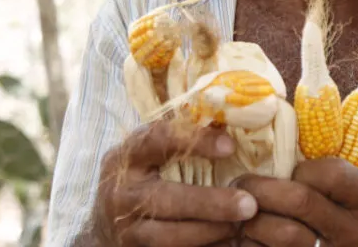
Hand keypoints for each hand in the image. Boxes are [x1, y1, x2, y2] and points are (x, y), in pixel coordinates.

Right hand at [85, 120, 258, 246]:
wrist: (108, 221)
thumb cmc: (143, 176)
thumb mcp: (150, 154)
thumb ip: (182, 139)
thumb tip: (234, 122)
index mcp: (127, 156)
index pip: (157, 140)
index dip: (194, 141)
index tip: (230, 146)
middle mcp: (120, 192)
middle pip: (165, 198)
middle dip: (209, 202)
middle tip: (249, 204)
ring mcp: (125, 226)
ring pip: (167, 235)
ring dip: (208, 231)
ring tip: (240, 226)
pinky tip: (226, 243)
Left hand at [233, 158, 357, 246]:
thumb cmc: (348, 228)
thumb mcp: (354, 202)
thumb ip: (329, 177)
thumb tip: (283, 131)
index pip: (331, 174)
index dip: (299, 169)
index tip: (284, 172)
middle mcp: (357, 233)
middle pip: (300, 200)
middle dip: (262, 188)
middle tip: (240, 183)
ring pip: (283, 233)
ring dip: (252, 221)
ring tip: (243, 213)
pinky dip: (252, 245)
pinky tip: (249, 238)